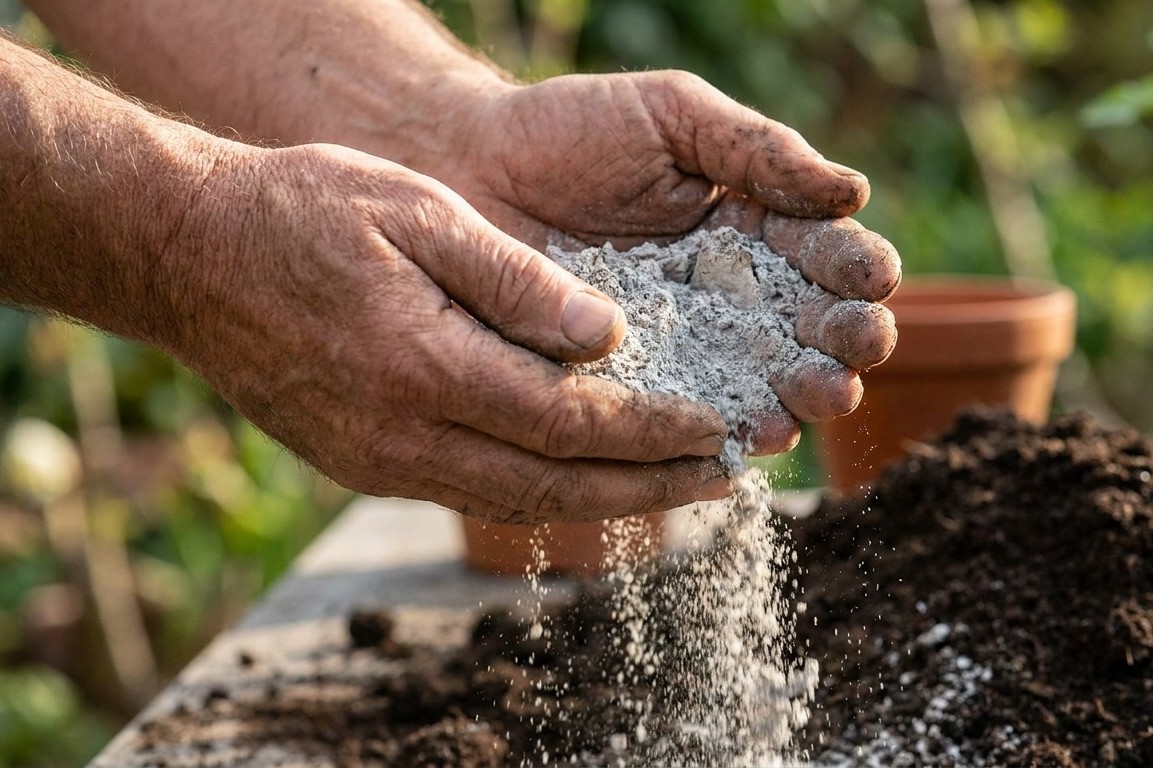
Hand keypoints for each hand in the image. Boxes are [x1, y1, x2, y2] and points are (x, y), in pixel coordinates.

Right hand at [162, 142, 731, 523]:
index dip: (654, 432)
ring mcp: (379, 460)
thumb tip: (610, 338)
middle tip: (724, 478)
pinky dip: (544, 493)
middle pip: (556, 486)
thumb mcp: (419, 213)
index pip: (571, 423)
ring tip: (676, 489)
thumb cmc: (305, 211)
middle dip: (651, 487)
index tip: (719, 427)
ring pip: (516, 504)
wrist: (188, 254)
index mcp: (425, 367)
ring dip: (607, 502)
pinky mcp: (363, 465)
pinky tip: (585, 478)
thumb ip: (517, 280)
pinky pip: (471, 494)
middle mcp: (404, 435)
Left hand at [437, 72, 901, 452]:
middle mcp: (733, 295)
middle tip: (857, 345)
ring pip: (766, 382)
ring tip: (820, 394)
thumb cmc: (568, 132)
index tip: (870, 276)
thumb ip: (759, 150)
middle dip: (844, 340)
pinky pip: (693, 418)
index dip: (855, 268)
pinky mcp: (639, 390)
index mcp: (755, 226)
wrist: (465, 173)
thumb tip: (854, 191)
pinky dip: (728, 431)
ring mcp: (689, 348)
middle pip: (811, 329)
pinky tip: (751, 431)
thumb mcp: (673, 117)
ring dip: (803, 395)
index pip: (826, 254)